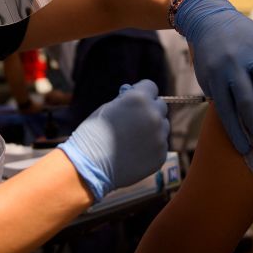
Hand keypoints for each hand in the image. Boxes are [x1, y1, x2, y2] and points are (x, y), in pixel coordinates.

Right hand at [57, 80, 168, 201]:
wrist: (90, 166)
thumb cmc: (93, 134)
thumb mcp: (107, 108)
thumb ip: (126, 101)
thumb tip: (137, 96)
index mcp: (139, 99)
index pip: (150, 87)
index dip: (141, 92)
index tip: (134, 101)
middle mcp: (154, 116)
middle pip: (160, 106)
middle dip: (149, 110)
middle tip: (134, 120)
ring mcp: (159, 137)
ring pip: (162, 127)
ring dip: (152, 129)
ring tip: (132, 139)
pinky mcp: (161, 155)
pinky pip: (160, 145)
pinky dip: (150, 147)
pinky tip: (134, 152)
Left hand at [175, 0, 252, 153]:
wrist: (211, 19)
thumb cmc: (210, 55)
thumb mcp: (207, 77)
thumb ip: (219, 96)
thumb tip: (235, 123)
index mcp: (217, 77)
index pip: (227, 110)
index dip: (236, 132)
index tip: (246, 149)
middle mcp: (234, 66)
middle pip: (248, 100)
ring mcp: (252, 53)